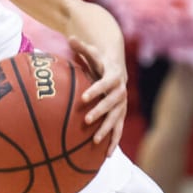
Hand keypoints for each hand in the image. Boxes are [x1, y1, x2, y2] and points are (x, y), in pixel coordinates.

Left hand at [70, 35, 126, 151]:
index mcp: (113, 78)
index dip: (95, 90)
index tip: (84, 97)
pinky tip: (106, 156)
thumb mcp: (93, 54)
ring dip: (107, 130)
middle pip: (111, 104)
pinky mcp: (120, 116)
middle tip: (86, 120)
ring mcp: (122, 106)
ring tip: (96, 140)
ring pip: (115, 119)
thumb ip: (82, 47)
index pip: (105, 84)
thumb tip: (70, 36)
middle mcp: (120, 93)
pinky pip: (117, 131)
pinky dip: (113, 142)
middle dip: (100, 112)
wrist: (117, 72)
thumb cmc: (101, 64)